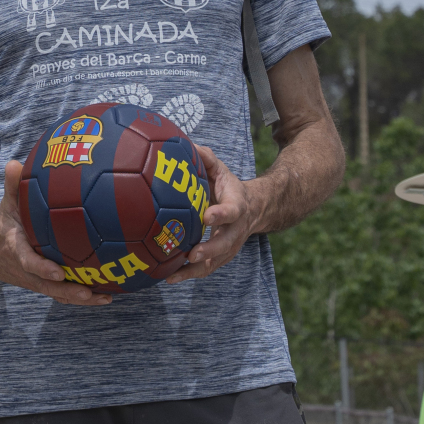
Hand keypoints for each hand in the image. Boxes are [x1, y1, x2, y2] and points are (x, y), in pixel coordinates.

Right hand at [0, 161, 111, 305]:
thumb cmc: (4, 225)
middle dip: (68, 291)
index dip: (42, 268)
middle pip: (48, 286)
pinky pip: (62, 294)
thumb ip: (12, 186)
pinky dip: (81, 298)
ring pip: (57, 294)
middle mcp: (26, 270)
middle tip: (89, 292)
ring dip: (80, 298)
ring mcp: (35, 281)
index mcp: (16, 250)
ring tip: (105, 298)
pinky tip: (105, 296)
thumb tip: (15, 163)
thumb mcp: (6, 205)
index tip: (58, 272)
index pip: (28, 262)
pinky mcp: (44, 285)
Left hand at [166, 145, 259, 283]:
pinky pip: (207, 269)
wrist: (254, 208)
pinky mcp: (221, 256)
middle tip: (192, 254)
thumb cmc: (229, 187)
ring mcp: (230, 246)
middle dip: (209, 250)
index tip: (207, 216)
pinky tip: (169, 277)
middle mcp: (236, 229)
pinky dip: (190, 275)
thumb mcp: (222, 170)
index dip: (221, 214)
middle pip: (225, 243)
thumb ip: (207, 159)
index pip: (231, 211)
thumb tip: (189, 145)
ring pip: (216, 261)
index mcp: (237, 206)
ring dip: (196, 269)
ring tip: (173, 275)